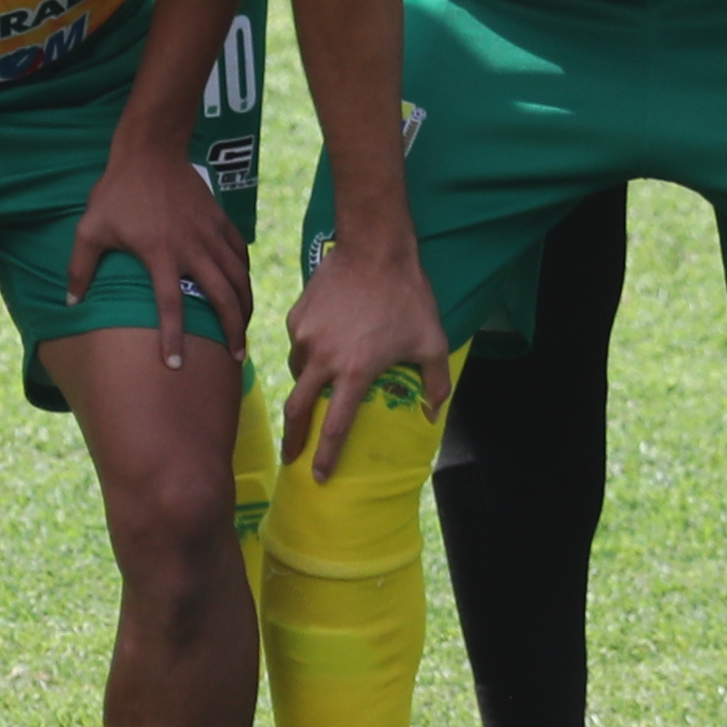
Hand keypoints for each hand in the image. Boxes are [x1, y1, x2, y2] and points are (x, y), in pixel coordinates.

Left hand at [61, 147, 249, 375]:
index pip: (171, 306)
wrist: (150, 151)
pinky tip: (243, 290)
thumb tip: (70, 302)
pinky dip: (245, 275)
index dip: (174, 338)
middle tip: (236, 356)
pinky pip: (240, 253)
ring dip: (244, 307)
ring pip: (238, 277)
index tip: (177, 365)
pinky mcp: (221, 220)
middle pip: (222, 297)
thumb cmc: (117, 192)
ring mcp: (210, 234)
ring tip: (244, 330)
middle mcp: (192, 248)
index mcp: (160, 254)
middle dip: (232, 330)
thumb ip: (80, 268)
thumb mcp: (90, 229)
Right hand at [277, 230, 448, 479]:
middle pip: (297, 409)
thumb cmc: (407, 297)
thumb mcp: (432, 342)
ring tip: (320, 382)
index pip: (335, 426)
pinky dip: (307, 351)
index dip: (325, 456)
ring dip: (306, 384)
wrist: (375, 249)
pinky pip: (297, 343)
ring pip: (296, 372)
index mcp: (355, 372)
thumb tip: (434, 414)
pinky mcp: (296, 316)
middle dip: (292, 437)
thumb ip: (436, 382)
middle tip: (290, 455)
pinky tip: (326, 340)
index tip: (318, 476)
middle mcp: (323, 360)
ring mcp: (305, 336)